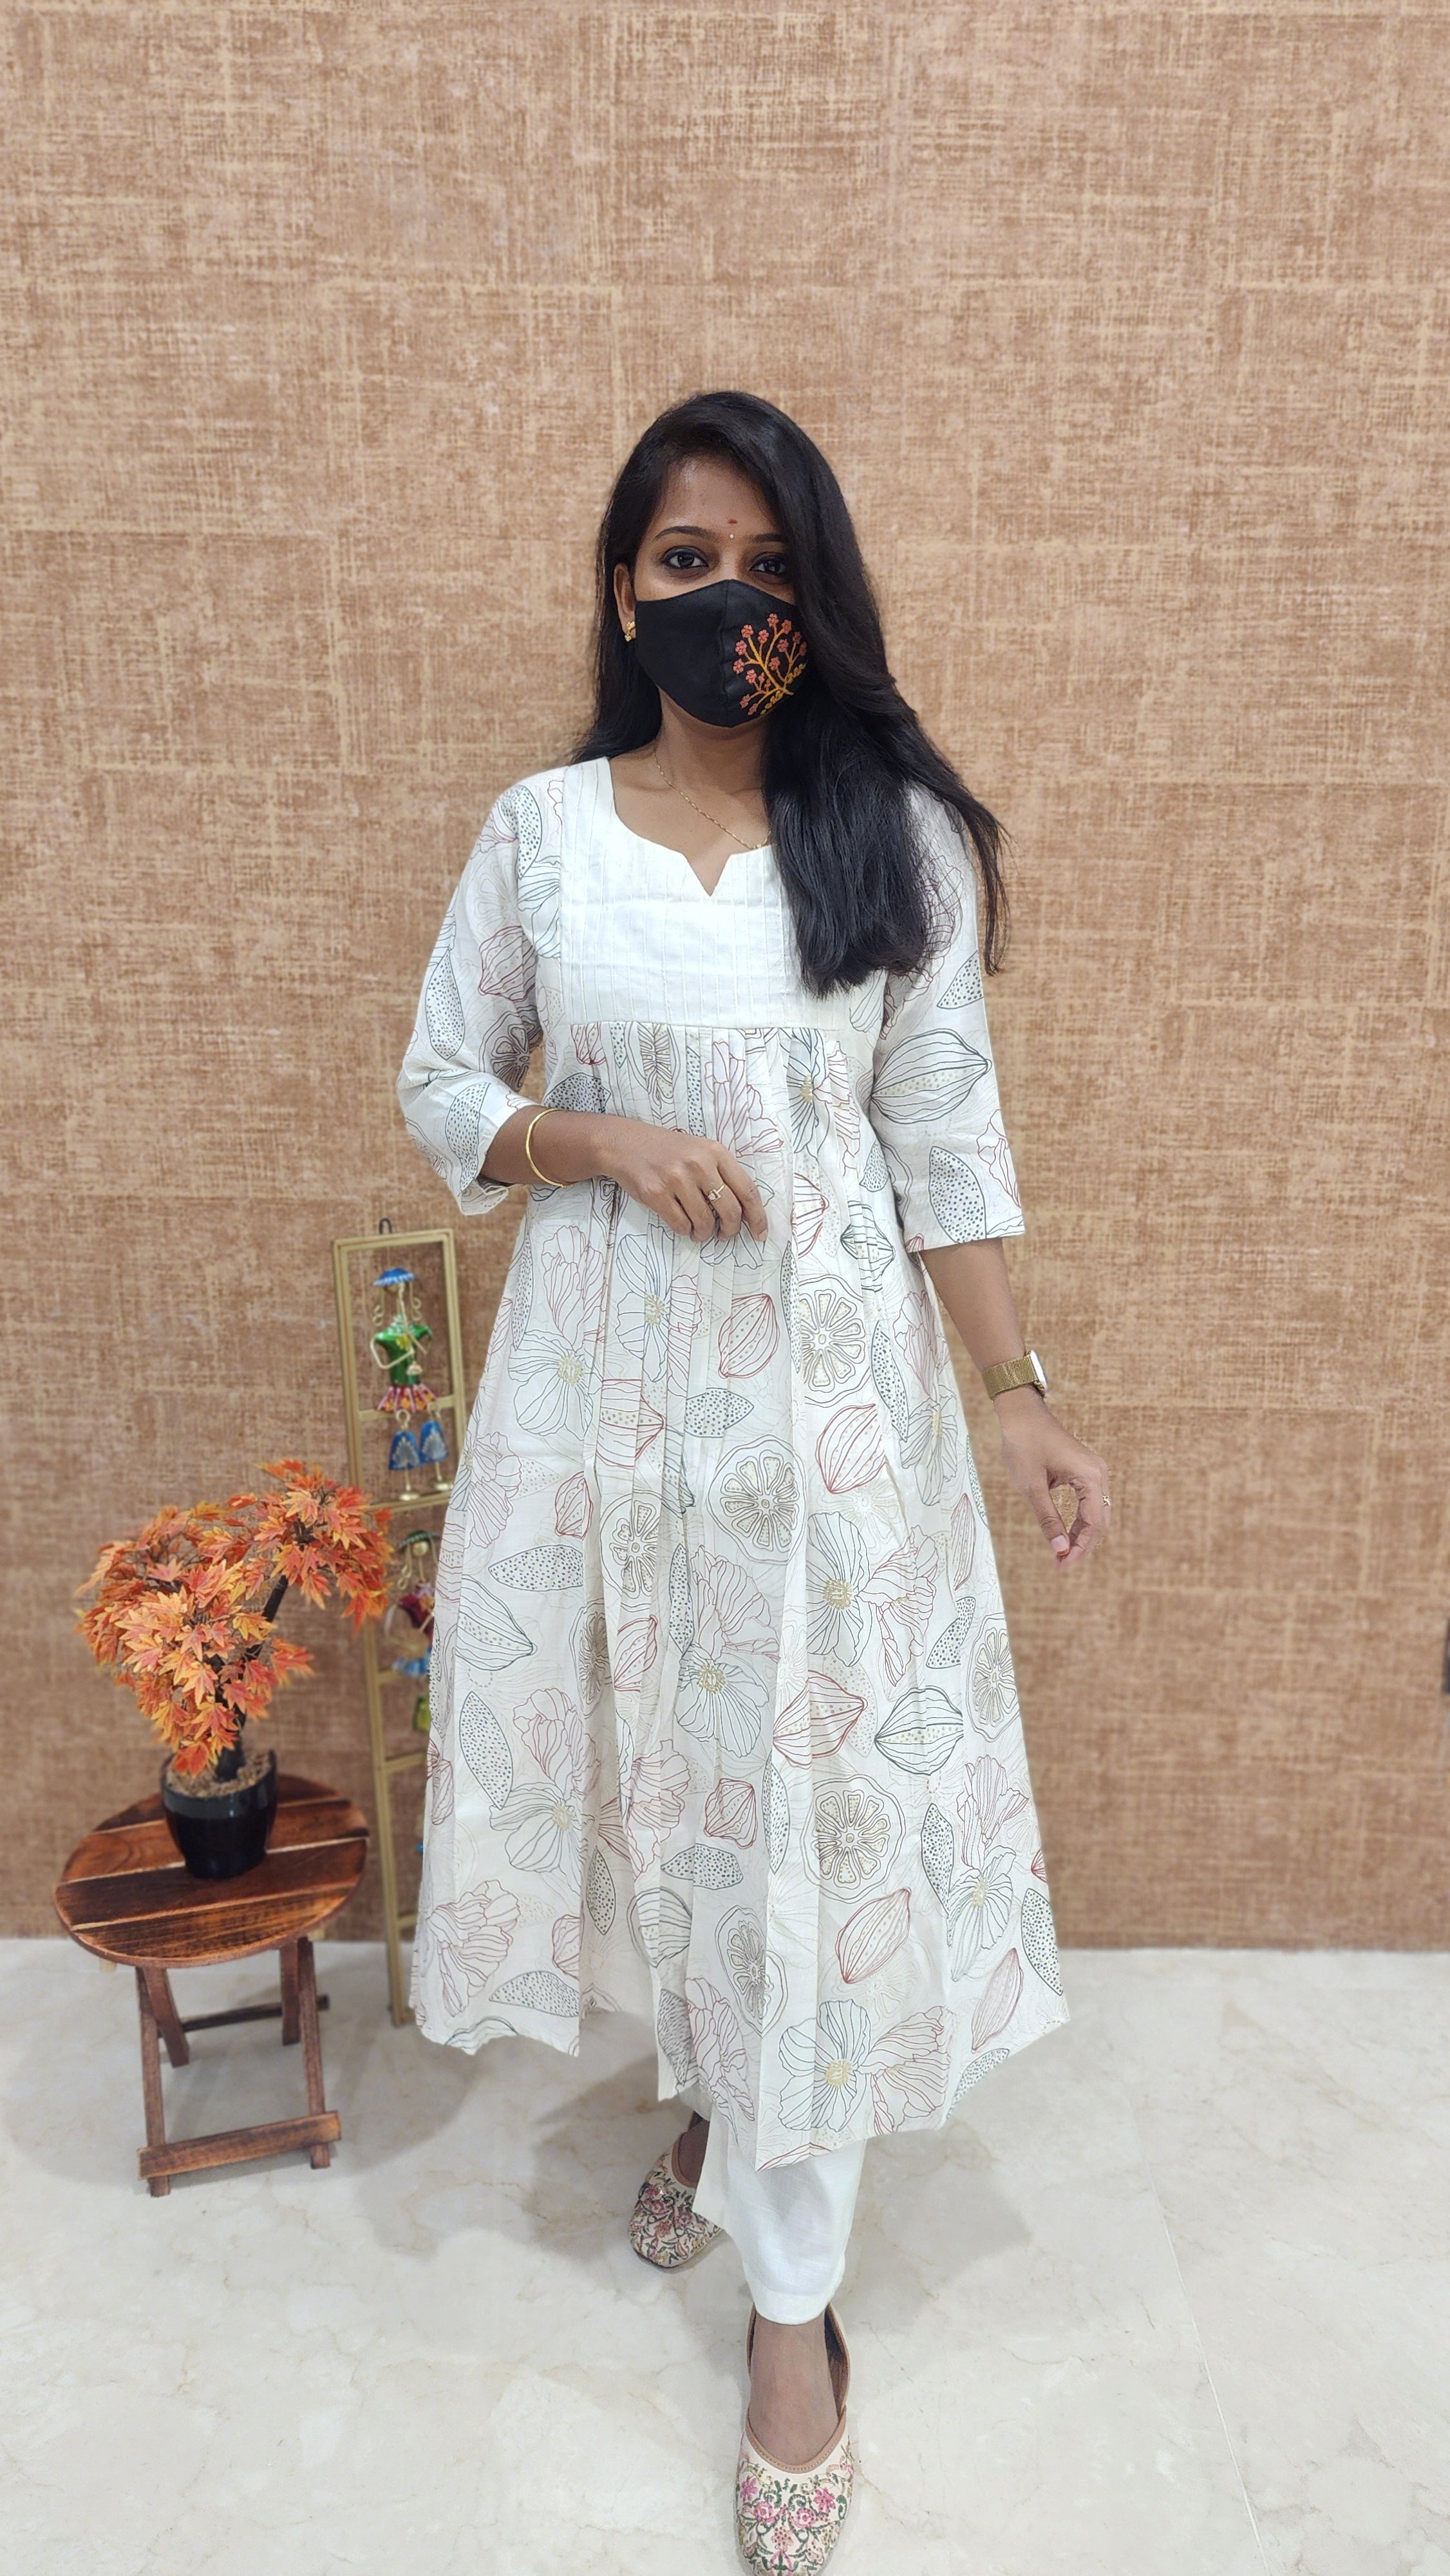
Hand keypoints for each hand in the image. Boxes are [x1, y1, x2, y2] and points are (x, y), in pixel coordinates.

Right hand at [598, 1118, 767, 1243]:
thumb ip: (721, 1174)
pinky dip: (684, 1230)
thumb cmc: (667, 1151)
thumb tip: (743, 1212)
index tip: (759, 1234)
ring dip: (703, 1233)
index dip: (758, 1217)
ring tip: (698, 1231)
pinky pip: (680, 1224)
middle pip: (730, 1211)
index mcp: (715, 1152)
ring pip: (704, 1222)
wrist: (625, 1144)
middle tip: (724, 1235)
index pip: (747, 1190)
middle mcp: (698, 1164)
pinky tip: (682, 1224)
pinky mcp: (656, 1193)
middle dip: (730, 1230)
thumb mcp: (699, 1151)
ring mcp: (676, 1179)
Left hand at [994, 1387, 1109, 1567]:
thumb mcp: (1032, 1486)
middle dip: (1082, 1545)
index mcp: (1090, 1476)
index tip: (1062, 1566)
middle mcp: (1098, 1473)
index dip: (1080, 1548)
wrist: (1021, 1413)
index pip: (1094, 1523)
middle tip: (1061, 1565)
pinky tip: (1064, 1536)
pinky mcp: (1085, 1471)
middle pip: (1100, 1521)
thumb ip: (1047, 1519)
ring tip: (1061, 1555)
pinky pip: (1088, 1503)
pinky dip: (1078, 1521)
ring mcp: (1094, 1471)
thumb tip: (1059, 1550)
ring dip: (1081, 1535)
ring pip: (1095, 1513)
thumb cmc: (1023, 1444)